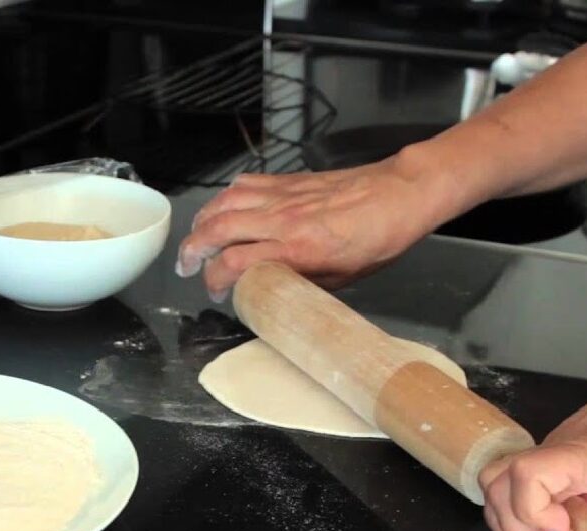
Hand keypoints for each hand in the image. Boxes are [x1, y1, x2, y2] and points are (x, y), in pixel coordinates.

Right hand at [175, 150, 459, 298]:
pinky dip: (225, 197)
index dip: (215, 280)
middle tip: (186, 267)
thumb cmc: (379, 239)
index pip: (234, 261)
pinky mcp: (288, 181)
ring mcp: (283, 196)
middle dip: (192, 249)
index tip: (216, 292)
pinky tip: (222, 208)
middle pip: (218, 228)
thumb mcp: (342, 278)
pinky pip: (245, 184)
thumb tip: (273, 292)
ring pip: (224, 202)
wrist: (400, 194)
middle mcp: (283, 219)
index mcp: (298, 249)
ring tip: (194, 238)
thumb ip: (301, 282)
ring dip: (201, 221)